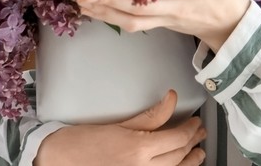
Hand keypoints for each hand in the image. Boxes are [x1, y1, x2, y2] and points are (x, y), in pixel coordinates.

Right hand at [34, 90, 204, 165]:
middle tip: (199, 133)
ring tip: (198, 152)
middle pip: (180, 155)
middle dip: (193, 142)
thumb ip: (150, 116)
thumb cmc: (83, 143)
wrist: (61, 160)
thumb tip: (171, 100)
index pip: (178, 138)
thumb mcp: (120, 124)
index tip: (195, 122)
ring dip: (190, 161)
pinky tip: (179, 165)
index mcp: (139, 150)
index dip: (191, 129)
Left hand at [79, 0, 250, 51]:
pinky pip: (134, 24)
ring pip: (134, 20)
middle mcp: (177, 6)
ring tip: (82, 2)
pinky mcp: (159, 25)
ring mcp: (167, 19)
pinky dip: (111, 18)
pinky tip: (93, 10)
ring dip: (106, 12)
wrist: (228, 24)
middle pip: (142, 6)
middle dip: (112, 0)